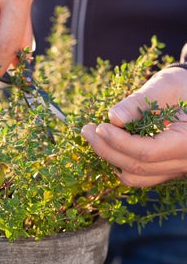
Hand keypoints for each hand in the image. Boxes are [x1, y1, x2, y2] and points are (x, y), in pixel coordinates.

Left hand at [82, 67, 186, 186]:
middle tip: (86, 130)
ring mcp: (176, 169)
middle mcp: (186, 162)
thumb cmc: (181, 86)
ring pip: (136, 176)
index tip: (99, 127)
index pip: (149, 151)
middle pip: (139, 167)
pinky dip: (119, 163)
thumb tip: (114, 118)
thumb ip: (139, 102)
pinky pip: (139, 176)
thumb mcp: (164, 86)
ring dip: (110, 158)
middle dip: (107, 149)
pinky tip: (107, 144)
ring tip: (93, 136)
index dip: (119, 142)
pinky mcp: (166, 170)